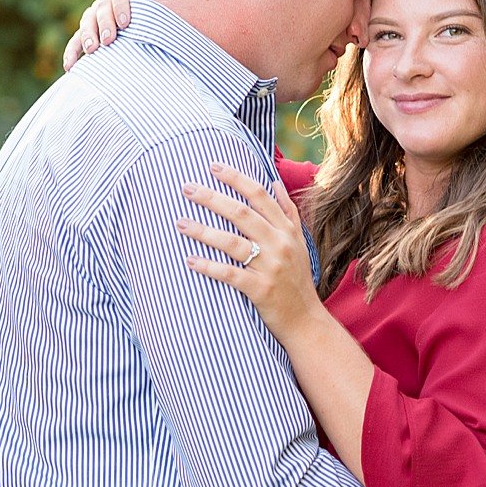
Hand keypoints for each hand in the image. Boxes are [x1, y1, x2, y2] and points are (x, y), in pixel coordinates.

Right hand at [62, 0, 156, 70]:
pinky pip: (77, 39)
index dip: (121, 7)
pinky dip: (72, 52)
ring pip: (87, 21)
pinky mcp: (90, 29)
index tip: (125, 24)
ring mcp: (97, 12)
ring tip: (92, 50)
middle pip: (101, 7)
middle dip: (103, 24)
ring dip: (87, 36)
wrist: (155, 17)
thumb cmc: (162, 5)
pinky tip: (70, 66)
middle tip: (108, 40)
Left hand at [178, 163, 319, 339]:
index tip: (212, 167)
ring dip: (203, 231)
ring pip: (232, 242)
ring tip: (180, 223)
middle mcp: (279, 244)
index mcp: (286, 229)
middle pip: (241, 213)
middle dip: (211, 198)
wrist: (306, 320)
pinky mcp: (260, 290)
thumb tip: (273, 181)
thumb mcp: (299, 242)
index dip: (235, 178)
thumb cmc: (297, 279)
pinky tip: (190, 261)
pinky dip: (209, 267)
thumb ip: (287, 211)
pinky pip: (230, 274)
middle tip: (186, 188)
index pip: (259, 195)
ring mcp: (270, 267)